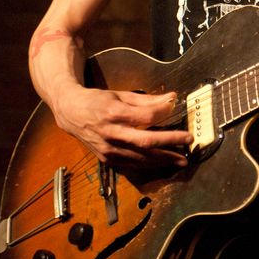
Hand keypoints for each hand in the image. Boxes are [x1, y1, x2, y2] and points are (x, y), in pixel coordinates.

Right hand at [50, 83, 192, 167]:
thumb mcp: (121, 94)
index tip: (175, 107)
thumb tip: (171, 99)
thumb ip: (147, 100)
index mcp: (114, 113)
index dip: (163, 113)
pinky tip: (163, 163)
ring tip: (182, 159)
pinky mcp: (107, 159)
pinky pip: (132, 164)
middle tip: (188, 140)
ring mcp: (108, 149)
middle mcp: (111, 133)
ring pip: (141, 158)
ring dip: (164, 159)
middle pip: (145, 141)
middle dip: (170, 142)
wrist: (70, 113)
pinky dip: (149, 164)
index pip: (145, 116)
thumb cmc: (98, 101)